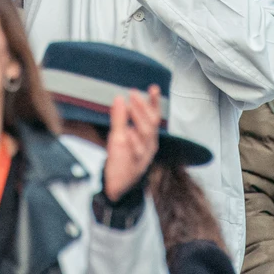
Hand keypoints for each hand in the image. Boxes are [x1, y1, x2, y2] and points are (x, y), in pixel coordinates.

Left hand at [103, 85, 161, 201]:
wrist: (119, 186)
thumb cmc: (122, 159)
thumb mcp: (118, 136)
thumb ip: (119, 118)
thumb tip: (118, 98)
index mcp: (149, 137)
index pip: (154, 116)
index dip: (154, 102)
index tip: (153, 88)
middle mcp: (149, 145)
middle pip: (151, 124)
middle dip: (143, 107)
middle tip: (134, 93)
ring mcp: (143, 155)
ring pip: (146, 136)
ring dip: (138, 119)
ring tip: (131, 106)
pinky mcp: (134, 165)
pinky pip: (136, 152)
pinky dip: (133, 141)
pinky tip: (128, 132)